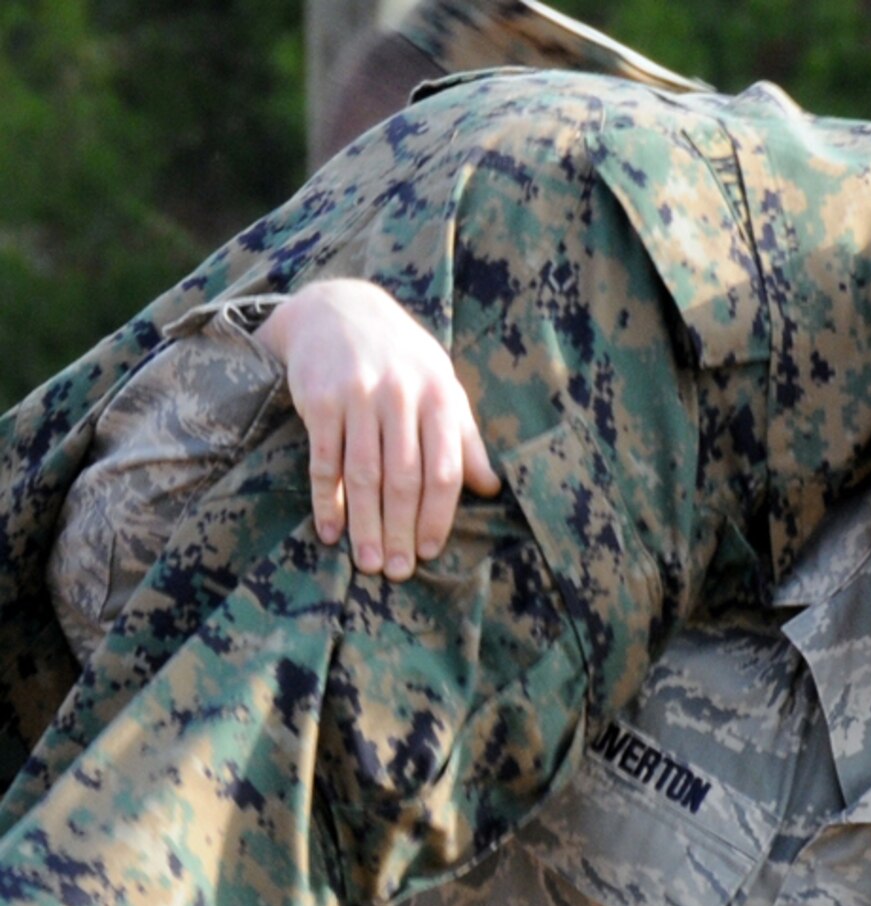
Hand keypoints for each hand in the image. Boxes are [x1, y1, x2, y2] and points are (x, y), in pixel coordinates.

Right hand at [255, 280, 499, 577]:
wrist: (339, 309)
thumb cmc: (402, 360)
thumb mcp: (442, 388)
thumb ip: (465, 439)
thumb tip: (491, 489)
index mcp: (441, 398)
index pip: (444, 471)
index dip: (436, 516)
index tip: (428, 552)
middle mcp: (402, 397)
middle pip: (403, 479)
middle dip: (399, 530)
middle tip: (395, 571)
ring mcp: (359, 397)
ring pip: (364, 474)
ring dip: (364, 524)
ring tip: (365, 562)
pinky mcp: (320, 399)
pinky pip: (325, 460)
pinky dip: (327, 500)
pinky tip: (330, 531)